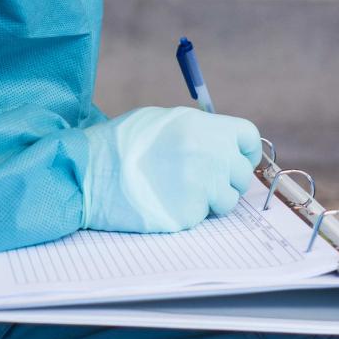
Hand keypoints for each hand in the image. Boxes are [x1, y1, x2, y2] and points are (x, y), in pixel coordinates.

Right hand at [82, 106, 261, 233]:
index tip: (237, 158)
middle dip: (226, 178)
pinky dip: (188, 213)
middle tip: (202, 179)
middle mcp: (210, 156)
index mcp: (206, 128)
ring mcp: (201, 188)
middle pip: (241, 173)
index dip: (244, 150)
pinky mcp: (188, 216)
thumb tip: (223, 142)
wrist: (90, 173)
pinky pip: (202, 218)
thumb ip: (200, 130)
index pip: (248, 138)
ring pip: (227, 201)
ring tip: (179, 190)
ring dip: (210, 200)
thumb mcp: (165, 121)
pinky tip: (165, 202)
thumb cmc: (122, 144)